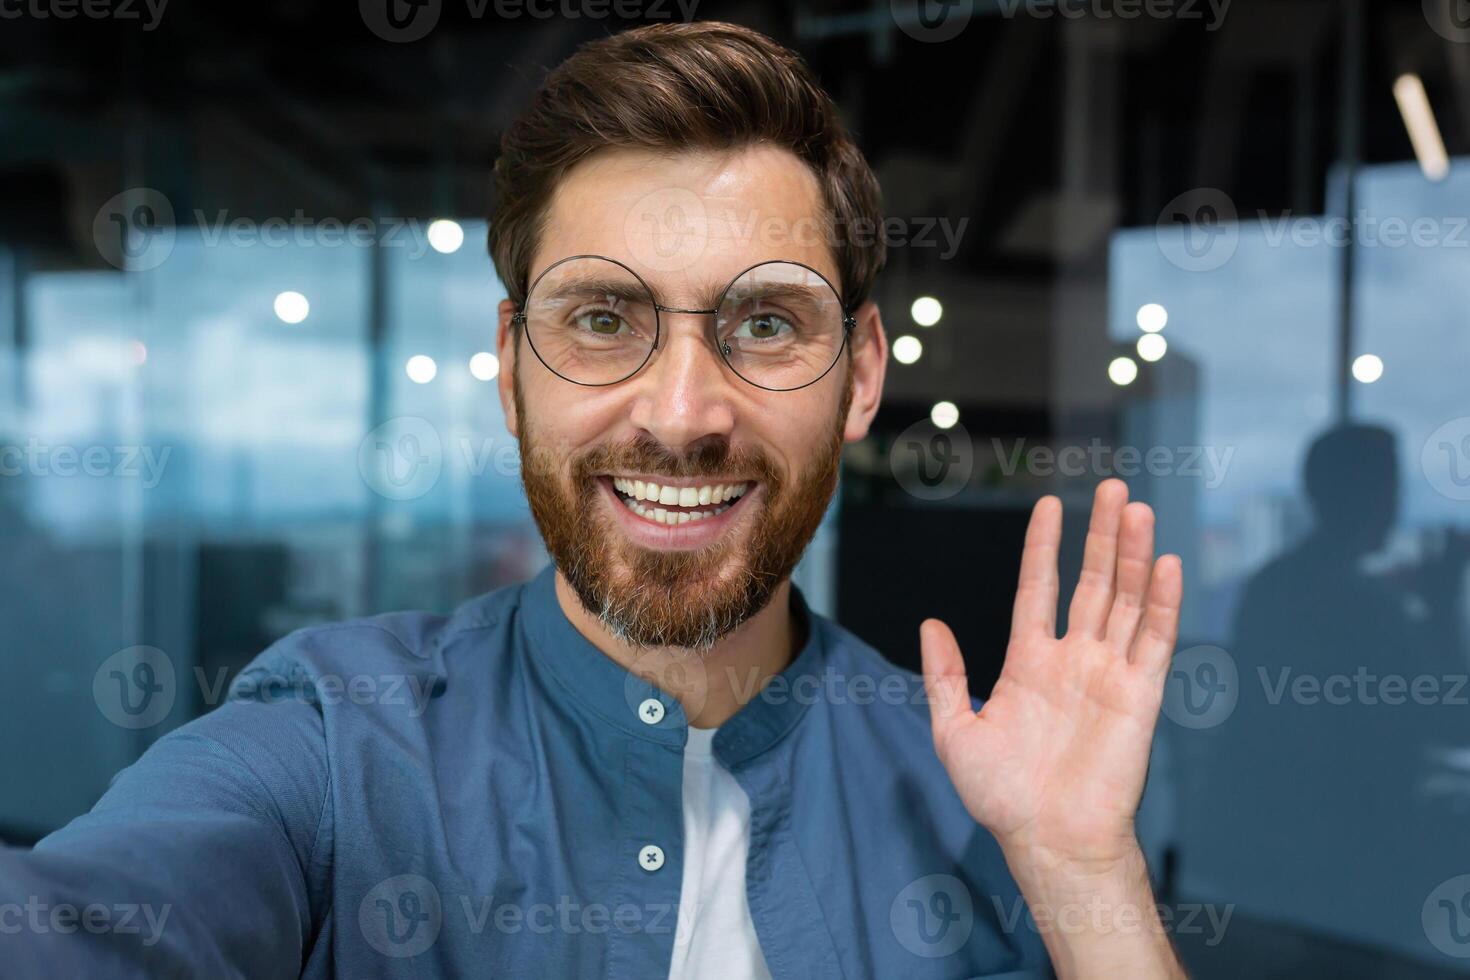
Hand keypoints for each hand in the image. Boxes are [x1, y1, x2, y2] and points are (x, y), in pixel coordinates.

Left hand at [921, 479, 1181, 871]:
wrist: (1048, 840)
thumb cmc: (1002, 795)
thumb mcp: (954, 730)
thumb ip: (945, 675)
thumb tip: (931, 624)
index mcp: (1030, 662)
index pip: (1041, 587)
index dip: (1045, 546)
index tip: (1051, 505)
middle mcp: (1074, 659)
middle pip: (1093, 582)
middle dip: (1101, 534)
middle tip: (1112, 486)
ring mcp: (1110, 673)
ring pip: (1127, 600)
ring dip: (1133, 554)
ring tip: (1136, 508)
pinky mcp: (1141, 695)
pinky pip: (1156, 640)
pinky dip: (1163, 602)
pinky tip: (1164, 563)